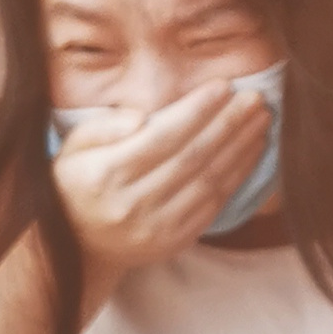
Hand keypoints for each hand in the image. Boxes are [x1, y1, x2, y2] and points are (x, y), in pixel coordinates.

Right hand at [50, 80, 272, 315]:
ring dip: (240, 148)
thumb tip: (142, 116)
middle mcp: (132, 204)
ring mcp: (156, 227)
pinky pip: (214, 204)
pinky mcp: (174, 241)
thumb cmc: (77, 184)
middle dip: (229, 124)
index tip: (223, 86)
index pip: (162, 136)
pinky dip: (237, 175)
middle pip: (193, 156)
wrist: (78, 247)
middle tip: (255, 98)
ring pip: (210, 181)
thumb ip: (102, 127)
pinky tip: (251, 151)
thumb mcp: (71, 149)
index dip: (197, 110)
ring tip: (261, 120)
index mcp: (106, 175)